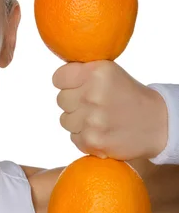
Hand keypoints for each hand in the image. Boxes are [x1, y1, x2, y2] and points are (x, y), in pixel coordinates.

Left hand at [52, 60, 167, 159]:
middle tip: (94, 104)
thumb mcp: (109, 72)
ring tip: (99, 119)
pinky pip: (73, 137)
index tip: (78, 86)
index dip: (67, 83)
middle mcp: (93, 93)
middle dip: (74, 103)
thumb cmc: (128, 95)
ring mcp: (92, 119)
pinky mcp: (92, 140)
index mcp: (97, 71)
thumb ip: (82, 72)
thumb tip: (56, 77)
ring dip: (78, 121)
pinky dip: (85, 137)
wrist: (156, 123)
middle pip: (61, 99)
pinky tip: (102, 132)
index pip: (58, 77)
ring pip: (65, 120)